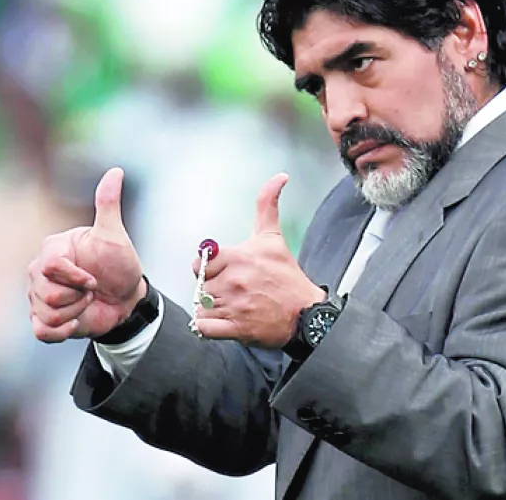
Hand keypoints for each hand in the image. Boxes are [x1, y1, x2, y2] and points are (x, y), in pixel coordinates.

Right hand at [28, 168, 145, 342]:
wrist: (125, 299)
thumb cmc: (119, 264)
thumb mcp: (115, 235)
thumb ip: (108, 205)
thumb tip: (115, 171)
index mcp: (52, 249)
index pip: (51, 266)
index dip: (75, 277)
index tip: (93, 278)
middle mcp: (37, 271)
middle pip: (48, 294)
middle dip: (78, 297)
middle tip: (91, 290)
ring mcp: (37, 296)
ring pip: (47, 313)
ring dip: (75, 313)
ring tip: (85, 303)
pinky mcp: (41, 319)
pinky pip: (42, 331)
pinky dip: (62, 331)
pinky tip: (76, 322)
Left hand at [192, 173, 325, 347]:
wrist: (305, 314)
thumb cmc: (286, 276)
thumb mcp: (273, 238)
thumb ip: (267, 205)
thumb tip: (279, 176)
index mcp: (239, 257)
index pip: (200, 263)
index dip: (209, 270)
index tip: (226, 273)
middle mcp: (234, 281)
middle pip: (201, 286)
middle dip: (212, 290)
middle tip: (234, 292)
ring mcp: (234, 306)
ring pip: (201, 306)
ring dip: (212, 309)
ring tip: (233, 307)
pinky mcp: (235, 329)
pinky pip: (203, 327)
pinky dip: (207, 327)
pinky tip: (223, 322)